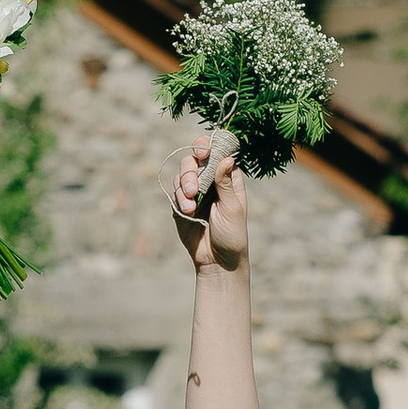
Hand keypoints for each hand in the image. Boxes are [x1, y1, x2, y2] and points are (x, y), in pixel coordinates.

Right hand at [172, 139, 248, 271]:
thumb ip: (226, 184)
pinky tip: (188, 211)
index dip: (208, 147)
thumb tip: (227, 158)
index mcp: (228, 178)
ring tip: (191, 205)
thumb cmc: (232, 235)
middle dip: (190, 169)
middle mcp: (211, 181)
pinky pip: (174, 191)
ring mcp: (195, 192)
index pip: (218, 153)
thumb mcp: (233, 208)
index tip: (203, 152)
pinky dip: (179, 199)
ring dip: (184, 185)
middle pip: (195, 159)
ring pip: (182, 174)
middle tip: (193, 187)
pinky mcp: (182, 204)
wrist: (217, 261)